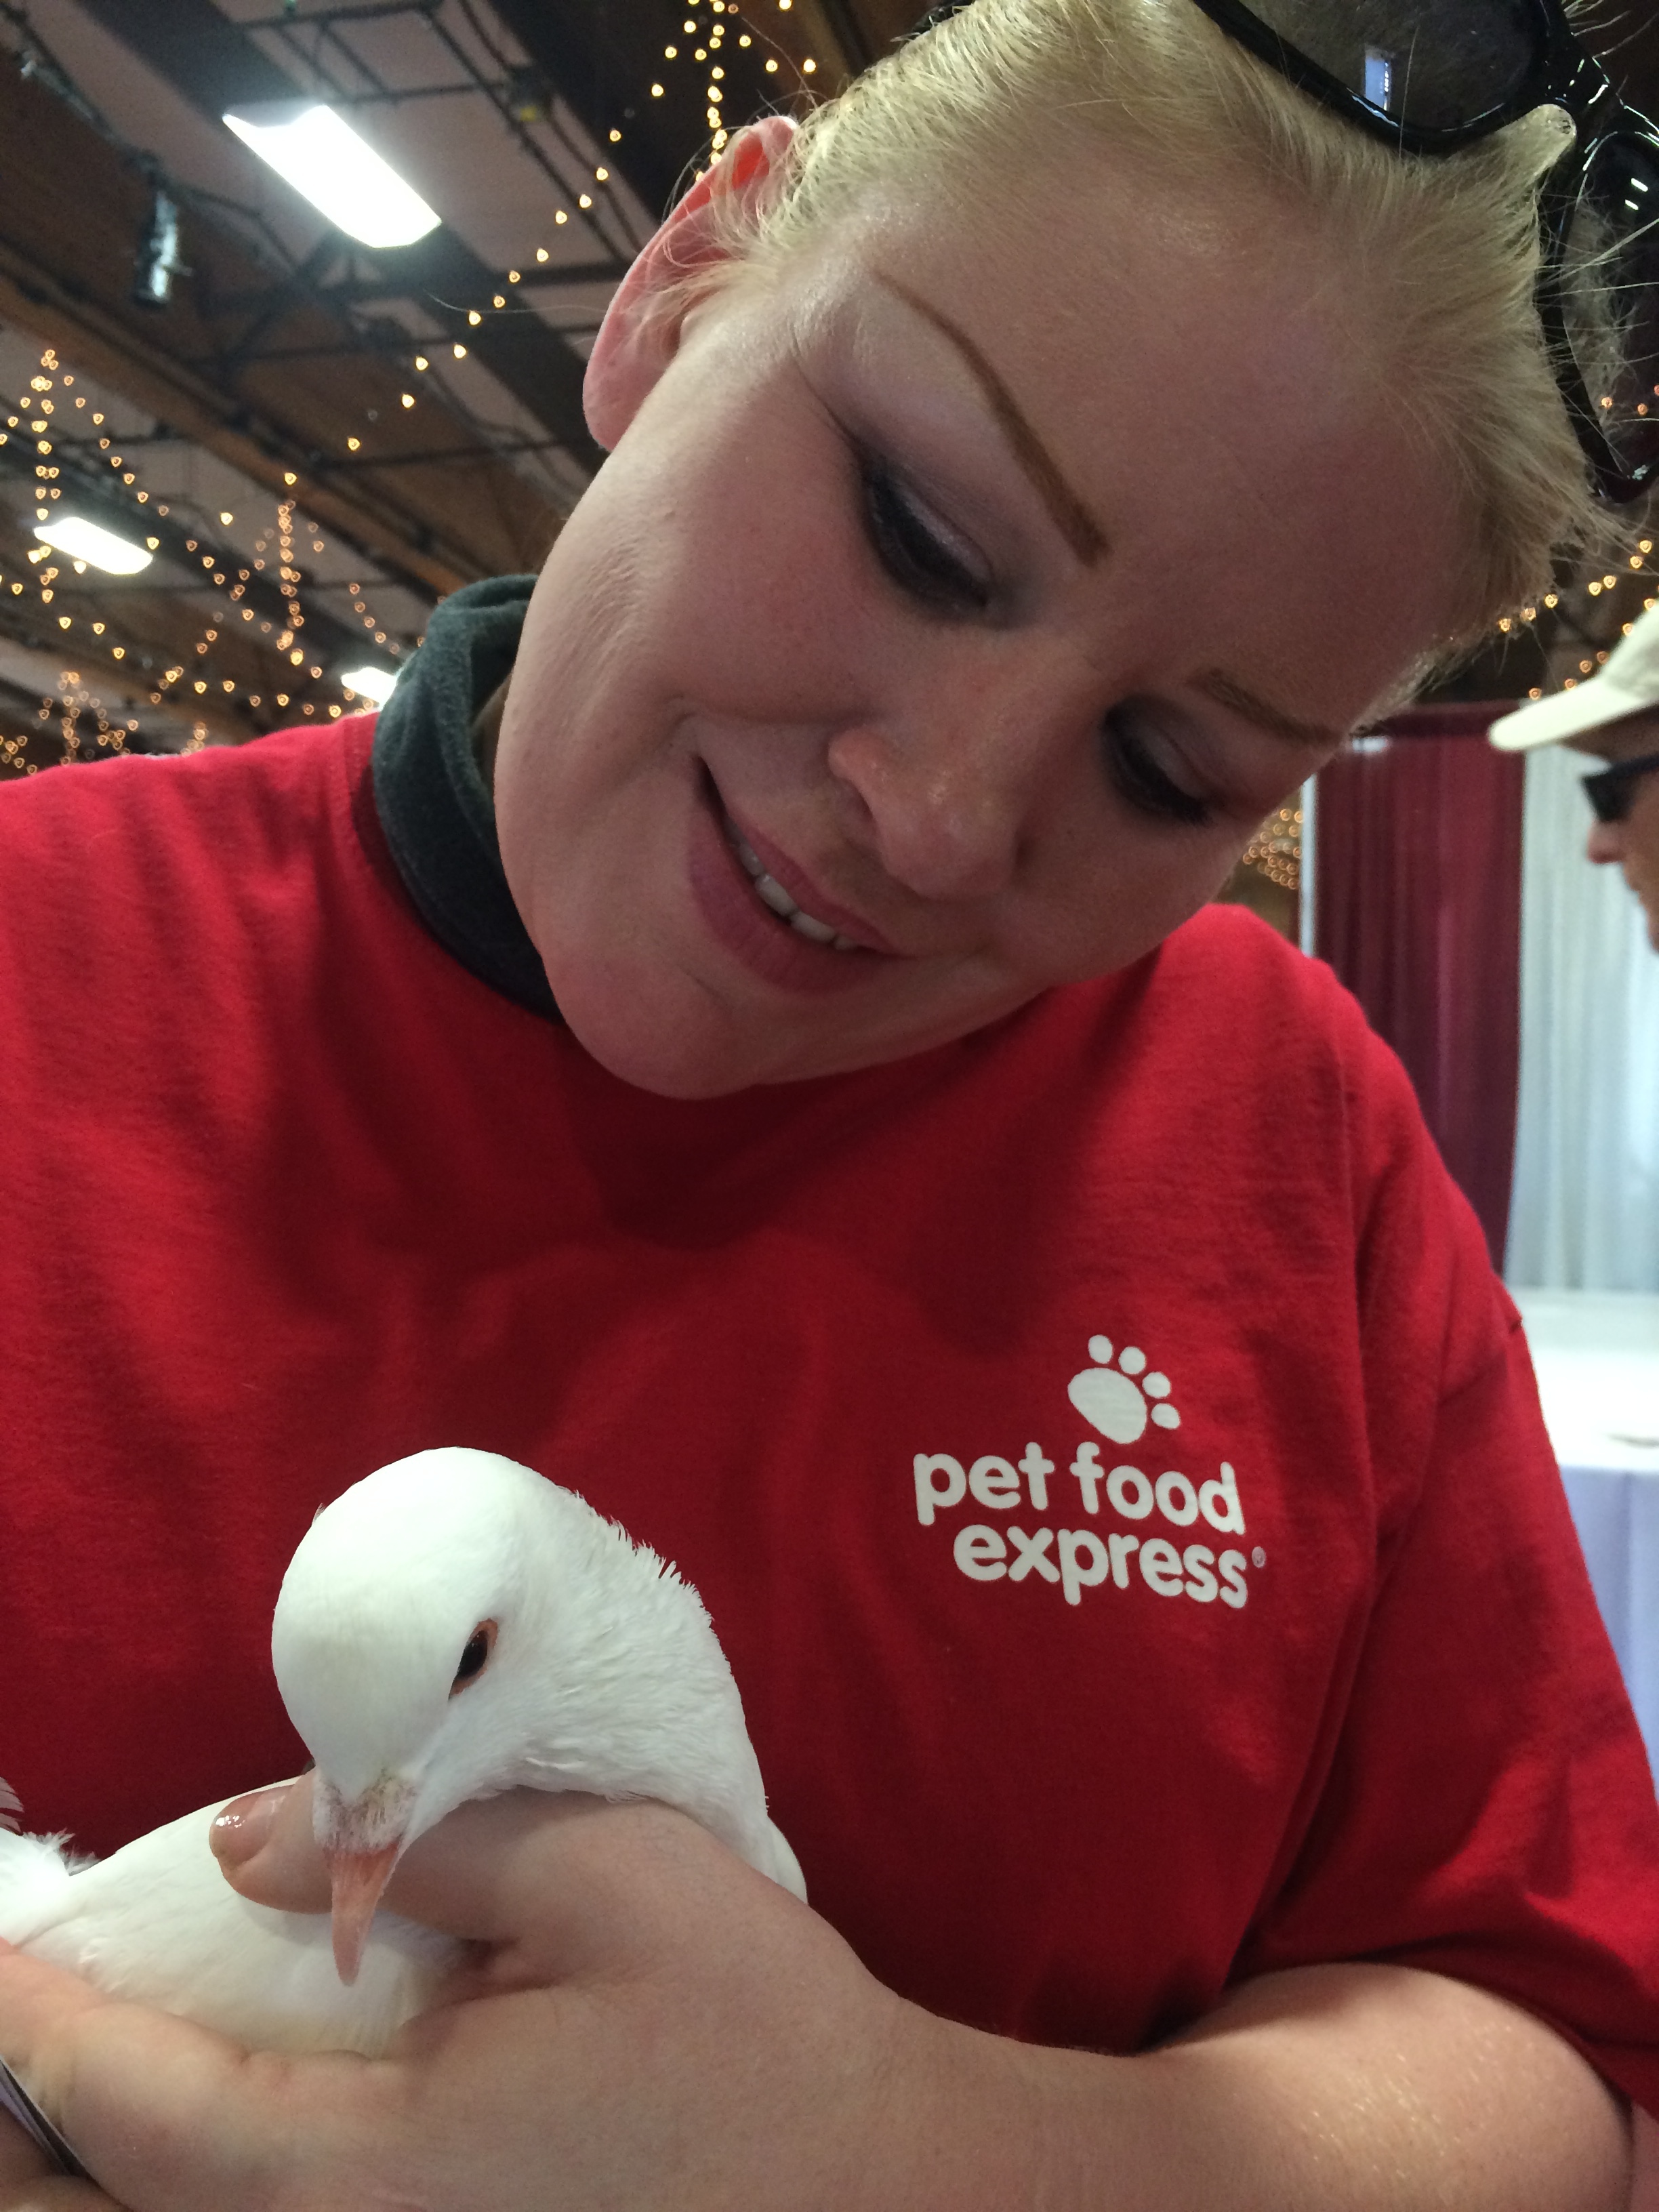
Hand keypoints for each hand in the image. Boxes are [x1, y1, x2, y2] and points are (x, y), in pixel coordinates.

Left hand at [0, 1787, 999, 2211]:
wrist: (871, 2182)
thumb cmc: (745, 2023)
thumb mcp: (601, 1875)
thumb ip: (412, 1846)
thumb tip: (245, 1842)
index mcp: (377, 2172)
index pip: (140, 2113)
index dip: (39, 2032)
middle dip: (31, 2133)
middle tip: (14, 2019)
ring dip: (99, 2165)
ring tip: (60, 2078)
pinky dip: (188, 2181)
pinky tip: (184, 2123)